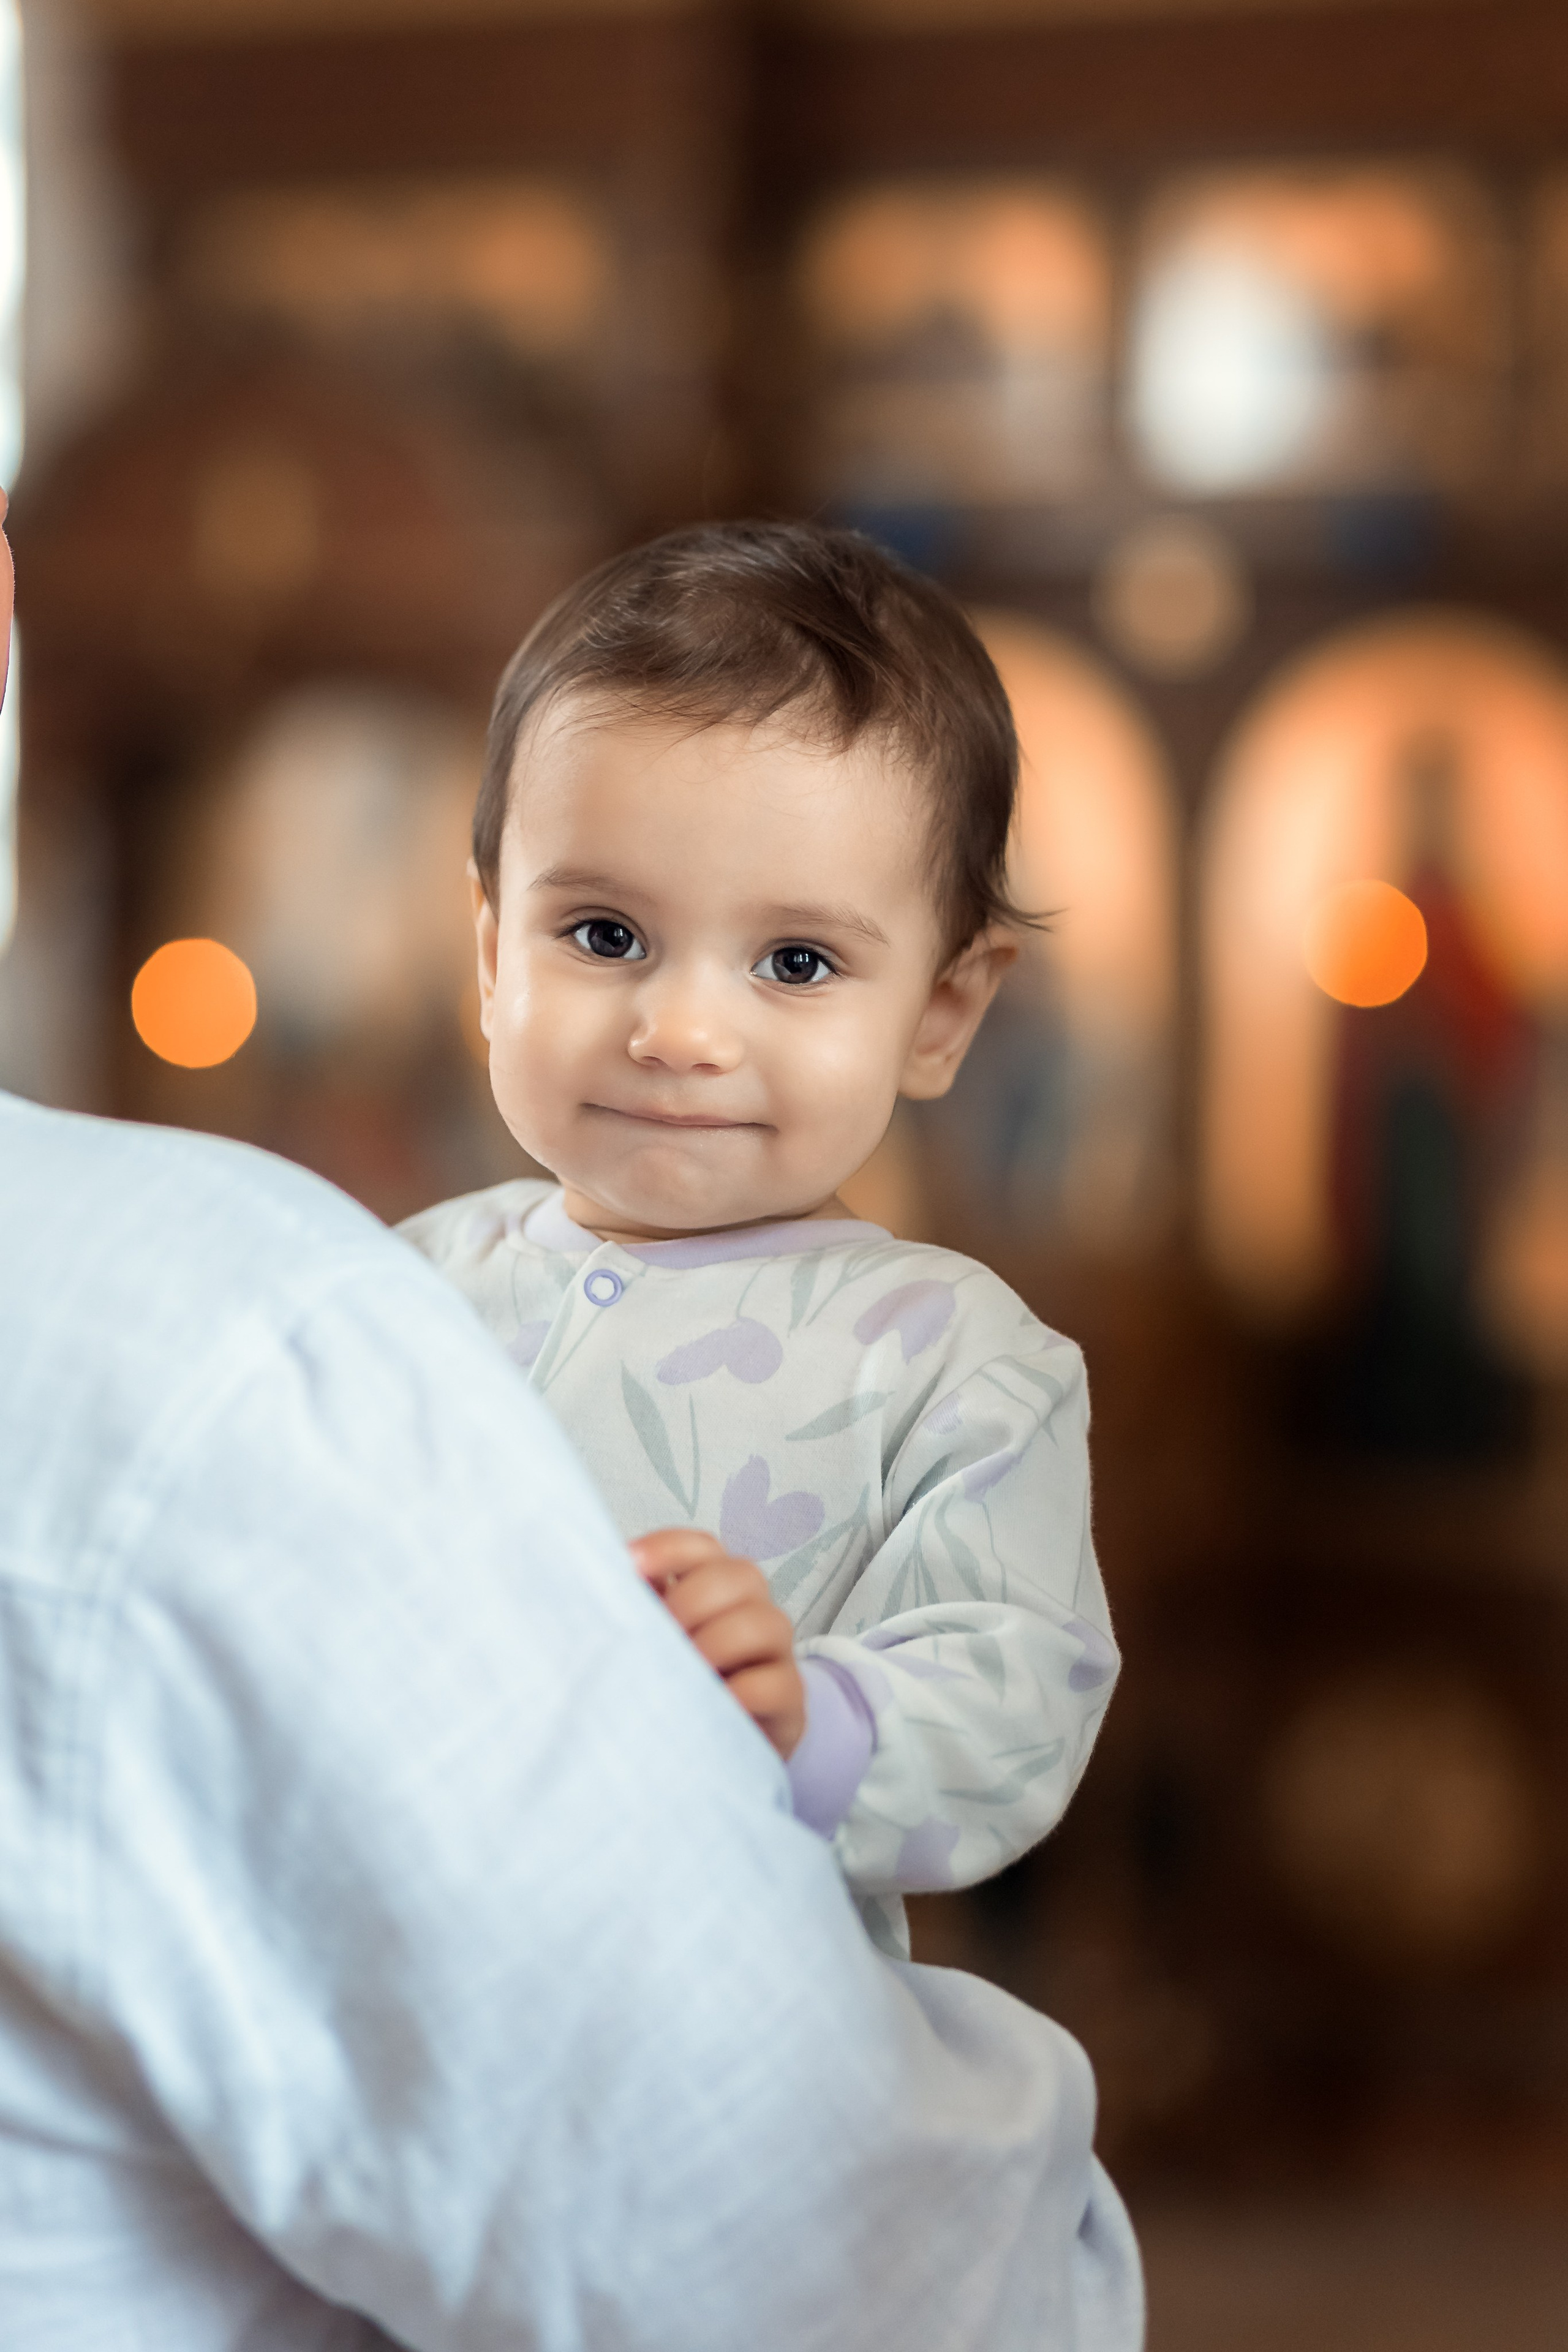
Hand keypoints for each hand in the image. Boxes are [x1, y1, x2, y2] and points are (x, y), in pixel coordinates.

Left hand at [630, 1527, 806, 1760]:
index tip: (629, 1567)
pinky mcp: (789, 1698)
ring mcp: (776, 1651)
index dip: (667, 1549)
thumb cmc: (683, 1677)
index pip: (703, 1547)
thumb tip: (597, 1590)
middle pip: (741, 1575)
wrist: (726, 1742)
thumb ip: (638, 1612)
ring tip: (687, 1669)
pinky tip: (715, 1702)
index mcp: (716, 1584)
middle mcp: (753, 1608)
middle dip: (694, 1599)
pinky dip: (745, 1691)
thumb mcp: (657, 1641)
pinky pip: (779, 1683)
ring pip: (767, 1622)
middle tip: (662, 1633)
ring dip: (719, 1642)